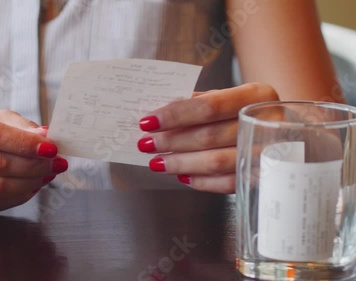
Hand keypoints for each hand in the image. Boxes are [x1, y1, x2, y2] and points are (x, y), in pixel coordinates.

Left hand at [137, 83, 278, 192]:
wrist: (294, 133)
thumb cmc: (251, 113)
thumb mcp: (232, 97)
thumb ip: (200, 102)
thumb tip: (161, 113)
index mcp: (256, 95)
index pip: (208, 106)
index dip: (174, 115)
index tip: (148, 121)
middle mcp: (266, 123)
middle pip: (208, 136)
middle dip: (171, 142)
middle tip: (146, 144)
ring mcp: (268, 154)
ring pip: (215, 162)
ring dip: (180, 163)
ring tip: (158, 163)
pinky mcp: (265, 177)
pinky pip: (227, 184)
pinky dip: (201, 182)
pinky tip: (183, 176)